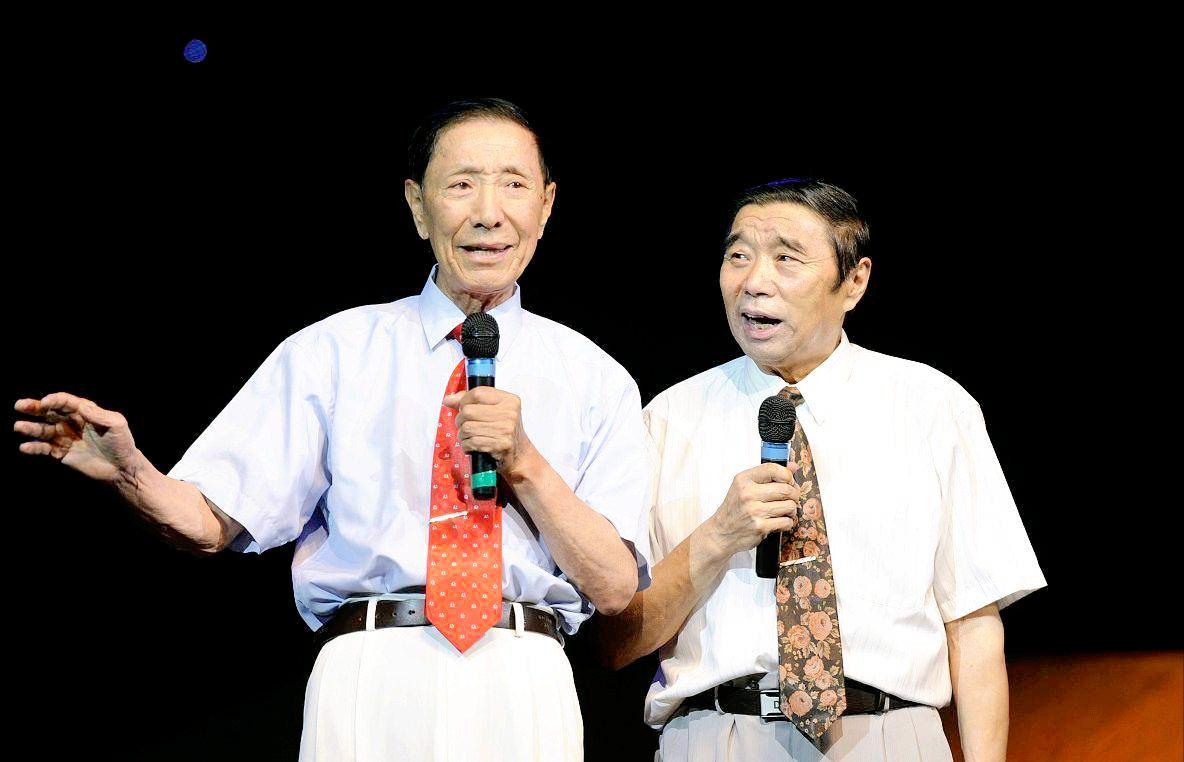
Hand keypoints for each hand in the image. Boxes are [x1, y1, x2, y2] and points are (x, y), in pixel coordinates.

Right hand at [13, 393, 138, 483]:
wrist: (122, 468)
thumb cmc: (122, 443)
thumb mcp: (116, 424)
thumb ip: (98, 415)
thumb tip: (80, 405)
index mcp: (85, 412)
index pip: (65, 401)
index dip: (54, 400)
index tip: (45, 403)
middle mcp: (71, 422)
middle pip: (49, 412)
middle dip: (34, 408)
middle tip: (19, 405)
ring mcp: (65, 437)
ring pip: (43, 430)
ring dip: (30, 428)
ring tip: (18, 426)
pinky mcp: (61, 453)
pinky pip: (44, 448)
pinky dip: (34, 448)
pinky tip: (25, 447)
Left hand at [442, 387, 535, 479]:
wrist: (518, 455)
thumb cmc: (503, 431)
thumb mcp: (493, 410)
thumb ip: (471, 401)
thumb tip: (449, 399)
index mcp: (509, 400)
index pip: (477, 393)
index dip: (464, 400)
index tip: (462, 407)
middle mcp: (510, 413)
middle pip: (468, 411)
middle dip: (460, 420)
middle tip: (465, 425)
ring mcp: (506, 429)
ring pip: (467, 427)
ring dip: (463, 434)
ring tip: (470, 436)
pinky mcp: (501, 444)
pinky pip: (471, 442)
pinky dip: (467, 445)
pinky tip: (473, 446)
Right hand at [704, 462, 799, 557]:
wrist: (721, 533)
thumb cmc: (734, 510)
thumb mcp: (745, 487)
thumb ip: (769, 475)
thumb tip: (793, 466)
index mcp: (744, 480)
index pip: (773, 469)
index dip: (787, 475)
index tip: (788, 481)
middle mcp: (748, 493)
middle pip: (786, 489)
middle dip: (794, 494)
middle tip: (790, 498)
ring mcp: (754, 511)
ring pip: (789, 506)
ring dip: (791, 510)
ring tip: (784, 511)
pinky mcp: (760, 526)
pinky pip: (786, 522)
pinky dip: (787, 523)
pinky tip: (779, 522)